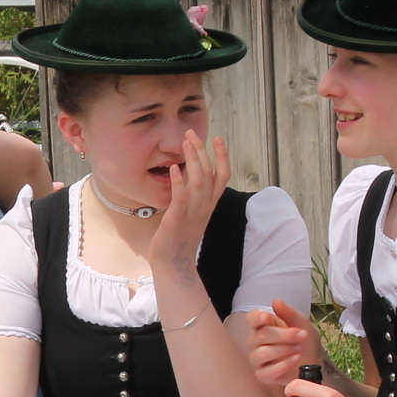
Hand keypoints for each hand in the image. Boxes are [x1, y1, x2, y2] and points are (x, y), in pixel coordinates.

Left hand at [148, 131, 231, 276]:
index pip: (223, 175)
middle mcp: (204, 206)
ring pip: (199, 181)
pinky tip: (174, 168)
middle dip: (202, 150)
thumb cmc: (180, 238)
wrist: (174, 264)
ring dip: (193, 159)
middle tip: (191, 132)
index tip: (218, 138)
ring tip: (185, 142)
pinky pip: (181, 198)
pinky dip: (179, 182)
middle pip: (210, 173)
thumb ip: (194, 196)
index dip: (223, 156)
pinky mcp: (177, 219)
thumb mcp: (192, 213)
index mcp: (209, 204)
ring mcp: (192, 212)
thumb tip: (189, 176)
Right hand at [247, 298, 323, 386]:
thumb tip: (276, 302)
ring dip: (283, 350)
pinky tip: (295, 360)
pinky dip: (282, 365)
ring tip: (300, 349)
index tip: (267, 317)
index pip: (252, 319)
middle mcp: (257, 342)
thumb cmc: (305, 341)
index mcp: (264, 325)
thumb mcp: (302, 323)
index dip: (257, 318)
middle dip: (283, 335)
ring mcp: (258, 359)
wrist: (315, 361)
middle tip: (302, 335)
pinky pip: (265, 372)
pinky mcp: (263, 375)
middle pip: (260, 336)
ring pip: (261, 354)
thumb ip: (289, 313)